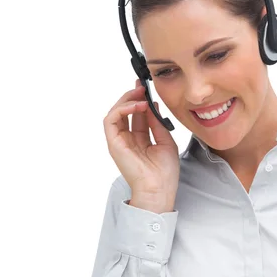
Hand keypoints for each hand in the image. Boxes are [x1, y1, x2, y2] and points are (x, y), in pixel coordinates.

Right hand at [103, 80, 179, 201]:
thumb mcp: (165, 141)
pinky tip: (137, 106)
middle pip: (124, 111)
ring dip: (126, 100)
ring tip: (140, 94)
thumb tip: (153, 105)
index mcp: (139, 140)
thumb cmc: (164, 172)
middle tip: (142, 87)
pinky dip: (122, 109)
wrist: (159, 189)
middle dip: (132, 96)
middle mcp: (127, 139)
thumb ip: (157, 123)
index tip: (147, 89)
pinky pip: (111, 120)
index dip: (140, 100)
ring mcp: (119, 141)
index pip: (137, 115)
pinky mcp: (113, 143)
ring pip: (115, 113)